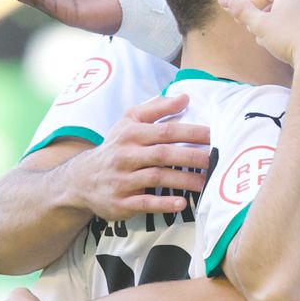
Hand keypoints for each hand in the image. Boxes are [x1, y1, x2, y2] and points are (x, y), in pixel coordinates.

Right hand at [68, 91, 211, 220]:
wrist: (81, 179)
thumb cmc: (116, 146)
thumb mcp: (129, 122)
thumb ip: (157, 108)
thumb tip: (185, 97)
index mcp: (131, 134)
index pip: (166, 131)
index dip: (192, 133)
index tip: (215, 136)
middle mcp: (126, 155)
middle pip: (164, 154)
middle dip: (192, 156)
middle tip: (218, 160)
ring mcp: (122, 180)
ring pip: (157, 178)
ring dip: (184, 181)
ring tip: (208, 183)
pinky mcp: (121, 202)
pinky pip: (144, 202)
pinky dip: (163, 204)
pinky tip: (181, 203)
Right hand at [219, 0, 299, 73]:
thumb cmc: (289, 38)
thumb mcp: (259, 25)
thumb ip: (241, 11)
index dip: (252, 2)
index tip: (244, 18)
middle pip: (279, 2)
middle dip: (263, 16)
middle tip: (254, 31)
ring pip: (290, 15)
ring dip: (275, 26)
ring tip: (267, 42)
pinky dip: (290, 32)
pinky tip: (285, 48)